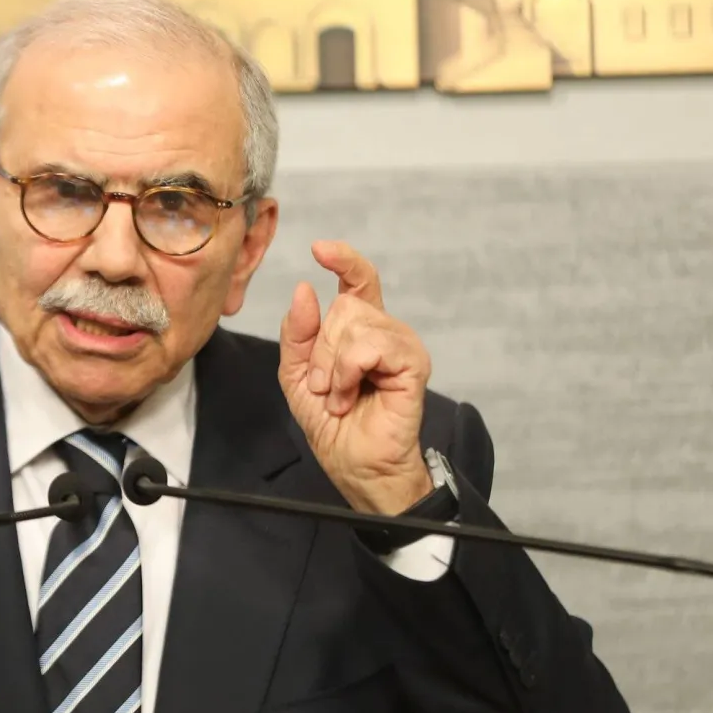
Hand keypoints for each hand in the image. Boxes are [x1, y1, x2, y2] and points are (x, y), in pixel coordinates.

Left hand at [277, 241, 433, 516]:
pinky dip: (349, 371)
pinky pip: (370, 345)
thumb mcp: (298, 373)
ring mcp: (402, 345)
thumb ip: (298, 333)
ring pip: (356, 322)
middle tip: (326, 386)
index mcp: (359, 330)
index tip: (319, 248)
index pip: (358, 281)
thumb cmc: (332, 423)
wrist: (354, 463)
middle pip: (346, 305)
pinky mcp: (414, 363)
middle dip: (322, 348)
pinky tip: (353, 394)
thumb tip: (305, 288)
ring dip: (334, 364)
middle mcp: (385, 331)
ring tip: (340, 394)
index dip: (343, 259)